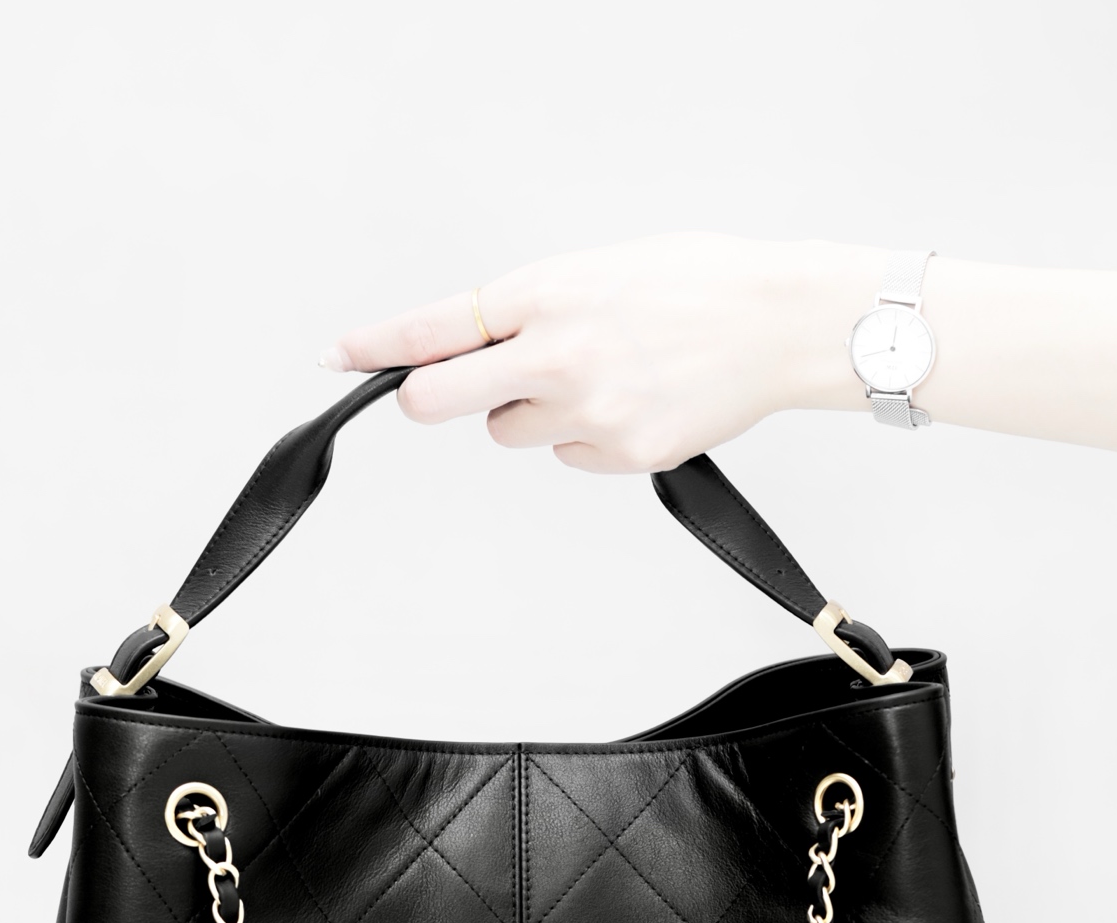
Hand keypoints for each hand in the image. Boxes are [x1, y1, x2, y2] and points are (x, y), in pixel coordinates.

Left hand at [320, 234, 868, 472]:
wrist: (779, 322)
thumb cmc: (695, 286)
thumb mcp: (596, 272)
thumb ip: (529, 309)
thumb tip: (471, 345)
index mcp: (546, 293)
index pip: (437, 327)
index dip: (377, 346)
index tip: (338, 356)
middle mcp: (558, 354)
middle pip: (441, 403)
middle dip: (433, 399)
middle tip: (455, 391)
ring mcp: (589, 410)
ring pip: (511, 433)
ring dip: (532, 413)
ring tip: (598, 379)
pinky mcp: (624, 453)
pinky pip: (571, 456)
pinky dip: (589, 439)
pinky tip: (633, 404)